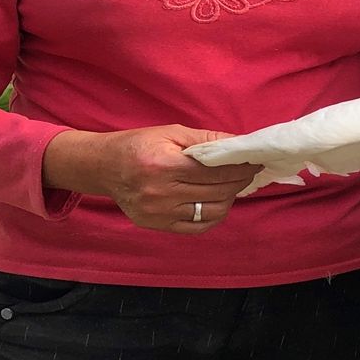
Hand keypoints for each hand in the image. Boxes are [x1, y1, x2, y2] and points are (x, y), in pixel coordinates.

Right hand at [43, 125, 262, 233]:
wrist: (104, 167)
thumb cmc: (138, 144)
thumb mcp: (171, 133)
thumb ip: (206, 140)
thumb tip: (239, 143)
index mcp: (164, 166)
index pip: (216, 171)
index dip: (241, 167)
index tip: (255, 161)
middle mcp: (161, 193)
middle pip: (217, 191)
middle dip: (240, 180)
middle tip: (249, 171)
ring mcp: (159, 214)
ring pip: (212, 211)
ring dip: (229, 198)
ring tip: (233, 185)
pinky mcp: (158, 226)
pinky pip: (198, 227)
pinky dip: (214, 215)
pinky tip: (218, 201)